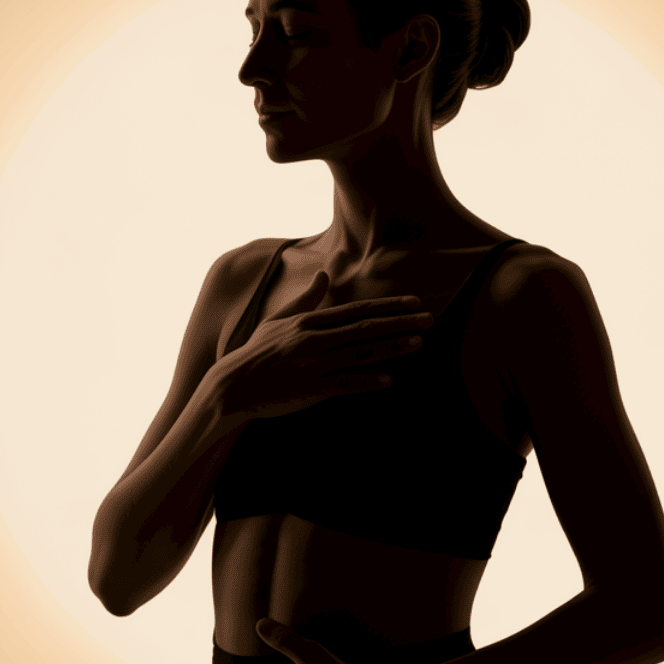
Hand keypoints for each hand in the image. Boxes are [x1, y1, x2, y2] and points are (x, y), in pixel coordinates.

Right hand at [215, 269, 433, 420]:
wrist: (233, 385)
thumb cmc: (257, 351)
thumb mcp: (279, 319)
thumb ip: (307, 298)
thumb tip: (324, 274)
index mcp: (309, 321)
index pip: (357, 310)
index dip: (387, 306)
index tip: (413, 302)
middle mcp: (314, 340)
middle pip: (365, 328)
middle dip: (399, 323)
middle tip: (430, 319)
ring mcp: (313, 365)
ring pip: (360, 354)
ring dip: (391, 348)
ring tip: (418, 343)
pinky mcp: (310, 390)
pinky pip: (343, 384)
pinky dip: (366, 382)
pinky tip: (389, 380)